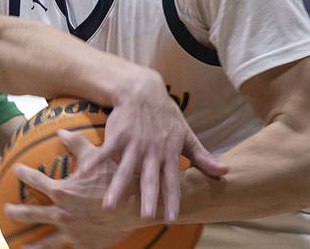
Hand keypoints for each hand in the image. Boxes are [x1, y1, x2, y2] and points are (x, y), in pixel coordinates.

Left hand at [5, 130, 138, 248]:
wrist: (134, 205)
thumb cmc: (114, 178)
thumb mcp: (95, 156)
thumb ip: (75, 143)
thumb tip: (60, 132)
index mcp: (62, 191)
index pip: (36, 181)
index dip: (24, 174)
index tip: (16, 169)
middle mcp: (62, 213)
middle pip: (32, 214)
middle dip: (16, 211)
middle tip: (6, 209)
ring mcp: (72, 232)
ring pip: (45, 242)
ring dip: (30, 245)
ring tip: (18, 247)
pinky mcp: (84, 244)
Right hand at [92, 70, 227, 220]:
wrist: (143, 90)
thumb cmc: (165, 115)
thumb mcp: (186, 134)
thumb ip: (203, 156)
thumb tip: (225, 172)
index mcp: (169, 153)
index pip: (172, 180)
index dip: (172, 199)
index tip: (172, 219)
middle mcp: (151, 150)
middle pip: (148, 177)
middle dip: (147, 197)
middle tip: (145, 216)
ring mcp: (133, 142)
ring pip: (124, 168)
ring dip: (117, 187)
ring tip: (110, 205)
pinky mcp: (117, 135)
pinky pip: (105, 150)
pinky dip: (94, 161)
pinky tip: (84, 173)